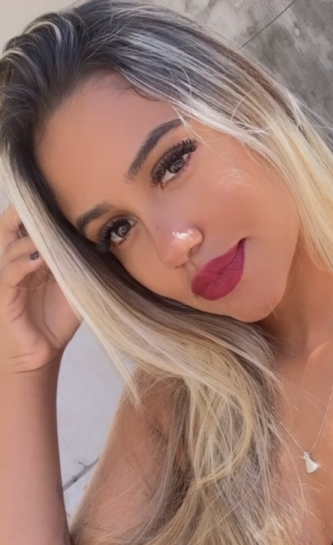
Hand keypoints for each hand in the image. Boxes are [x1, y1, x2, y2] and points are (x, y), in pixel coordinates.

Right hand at [0, 205, 82, 373]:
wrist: (40, 354)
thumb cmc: (56, 320)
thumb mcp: (76, 286)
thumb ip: (84, 264)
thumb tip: (110, 242)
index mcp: (29, 255)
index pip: (28, 223)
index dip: (39, 207)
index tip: (60, 190)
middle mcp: (15, 262)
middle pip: (10, 226)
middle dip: (23, 210)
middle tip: (42, 195)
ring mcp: (7, 278)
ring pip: (11, 247)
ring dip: (30, 237)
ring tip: (48, 229)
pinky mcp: (4, 297)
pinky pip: (9, 274)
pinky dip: (23, 262)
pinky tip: (38, 257)